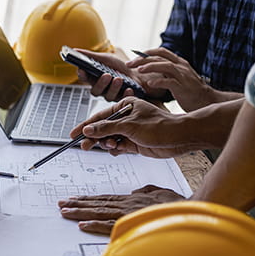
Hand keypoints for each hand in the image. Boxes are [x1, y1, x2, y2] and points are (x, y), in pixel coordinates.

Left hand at [58, 185, 185, 234]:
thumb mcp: (161, 192)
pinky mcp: (132, 223)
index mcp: (131, 198)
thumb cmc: (178, 205)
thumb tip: (134, 192)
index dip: (88, 199)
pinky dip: (94, 224)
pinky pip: (109, 225)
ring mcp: (128, 214)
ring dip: (80, 212)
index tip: (74, 199)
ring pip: (98, 212)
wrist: (191, 211)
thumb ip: (146, 191)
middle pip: (97, 203)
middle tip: (61, 204)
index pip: (104, 198)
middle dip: (77, 204)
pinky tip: (82, 224)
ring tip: (65, 212)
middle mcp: (126, 204)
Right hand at [71, 97, 192, 157]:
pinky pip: (119, 147)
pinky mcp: (135, 143)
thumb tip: (88, 130)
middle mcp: (126, 118)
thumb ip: (106, 128)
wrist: (181, 138)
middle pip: (102, 129)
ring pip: (109, 139)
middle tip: (85, 146)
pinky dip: (116, 149)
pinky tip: (118, 149)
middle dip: (95, 138)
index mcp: (125, 106)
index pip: (99, 116)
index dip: (85, 125)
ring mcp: (130, 131)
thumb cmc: (160, 125)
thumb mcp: (129, 125)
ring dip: (107, 144)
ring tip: (112, 146)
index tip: (73, 134)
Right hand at [75, 48, 167, 101]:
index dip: (82, 75)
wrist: (138, 72)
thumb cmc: (120, 66)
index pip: (84, 78)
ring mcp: (111, 95)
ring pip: (107, 96)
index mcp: (94, 78)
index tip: (82, 70)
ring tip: (119, 79)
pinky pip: (122, 100)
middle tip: (107, 75)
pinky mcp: (122, 99)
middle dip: (101, 83)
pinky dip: (125, 94)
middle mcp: (101, 88)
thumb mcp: (106, 58)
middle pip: (95, 91)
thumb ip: (90, 56)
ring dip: (113, 88)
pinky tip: (129, 88)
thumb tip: (75, 50)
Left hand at [127, 47, 222, 110]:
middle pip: (160, 58)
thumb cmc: (190, 92)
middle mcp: (181, 66)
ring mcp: (183, 76)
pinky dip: (158, 81)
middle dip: (142, 59)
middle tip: (129, 64)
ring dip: (150, 67)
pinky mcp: (183, 87)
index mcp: (179, 63)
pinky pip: (169, 82)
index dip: (147, 52)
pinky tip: (149, 84)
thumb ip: (167, 72)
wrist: (208, 101)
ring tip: (138, 70)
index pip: (161, 52)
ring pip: (165, 66)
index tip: (134, 56)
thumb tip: (151, 69)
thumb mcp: (179, 77)